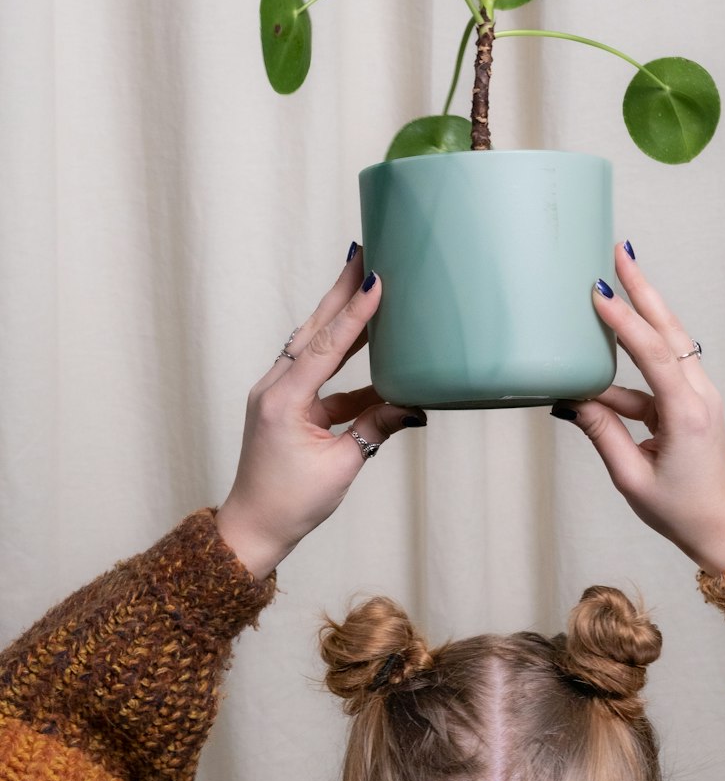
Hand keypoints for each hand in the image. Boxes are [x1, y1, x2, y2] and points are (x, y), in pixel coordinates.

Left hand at [215, 247, 425, 577]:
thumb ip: (376, 427)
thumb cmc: (291, 504)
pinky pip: (319, 367)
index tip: (374, 279)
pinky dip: (343, 351)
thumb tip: (415, 403)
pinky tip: (373, 338)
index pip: (326, 346)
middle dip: (340, 290)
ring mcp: (278, 392)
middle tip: (363, 252)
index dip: (354, 313)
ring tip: (365, 279)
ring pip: (314, 341)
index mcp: (284, 402)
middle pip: (314, 328)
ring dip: (340, 312)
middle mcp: (275, 387)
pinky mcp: (287, 402)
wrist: (253, 528)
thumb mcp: (343, 467)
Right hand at [552, 243, 724, 575]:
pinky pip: (658, 368)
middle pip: (669, 330)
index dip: (625, 323)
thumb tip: (571, 396)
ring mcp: (697, 395)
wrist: (724, 530)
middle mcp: (699, 396)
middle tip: (621, 250)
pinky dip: (633, 353)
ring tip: (614, 277)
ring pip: (667, 341)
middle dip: (643, 288)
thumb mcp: (631, 478)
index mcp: (688, 416)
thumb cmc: (681, 513)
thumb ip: (601, 432)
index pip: (654, 356)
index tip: (600, 293)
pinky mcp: (689, 401)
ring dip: (641, 309)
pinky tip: (603, 348)